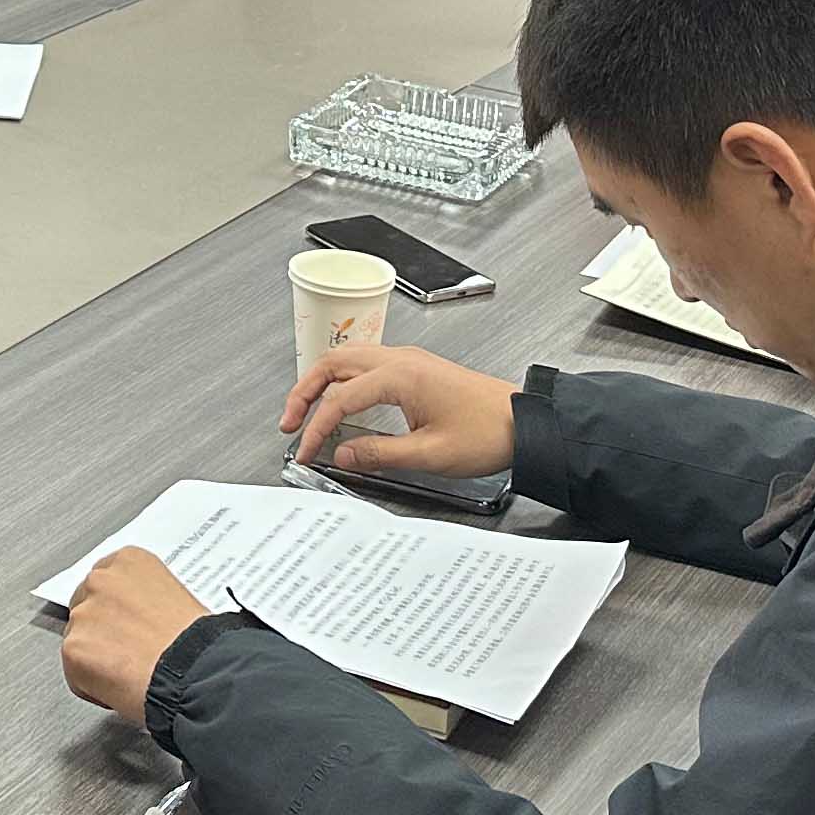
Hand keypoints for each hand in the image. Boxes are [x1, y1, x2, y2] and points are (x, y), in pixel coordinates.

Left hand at [62, 547, 217, 727]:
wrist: (196, 672)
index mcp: (129, 562)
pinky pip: (76, 674)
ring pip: (80, 641)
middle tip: (128, 653)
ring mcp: (83, 614)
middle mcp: (101, 581)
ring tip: (131, 673)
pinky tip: (122, 688)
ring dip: (97, 659)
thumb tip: (138, 619)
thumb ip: (146, 600)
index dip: (117, 610)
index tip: (128, 625)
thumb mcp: (178, 599)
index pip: (106, 582)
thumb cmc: (196, 642)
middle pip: (87, 608)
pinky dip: (94, 687)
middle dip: (103, 631)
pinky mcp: (73, 649)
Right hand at [280, 338, 518, 480]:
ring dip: (322, 382)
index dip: (317, 427)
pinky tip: (341, 401)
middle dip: (304, 392)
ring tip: (306, 410)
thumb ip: (380, 453)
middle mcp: (400, 360)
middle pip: (334, 364)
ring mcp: (408, 361)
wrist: (525, 422)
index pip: (340, 398)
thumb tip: (342, 454)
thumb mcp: (430, 454)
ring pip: (348, 359)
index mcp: (400, 376)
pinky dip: (343, 380)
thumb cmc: (488, 432)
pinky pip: (367, 365)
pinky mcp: (416, 370)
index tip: (306, 450)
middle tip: (289, 421)